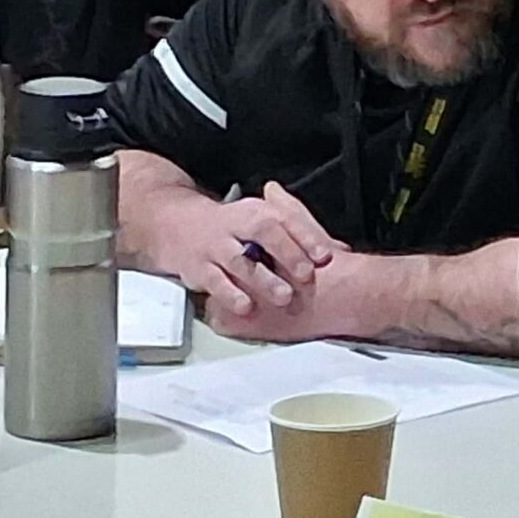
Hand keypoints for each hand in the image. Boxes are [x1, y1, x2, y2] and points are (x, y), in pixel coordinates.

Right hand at [171, 180, 341, 321]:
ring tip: (283, 296)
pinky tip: (246, 306)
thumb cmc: (232, 227)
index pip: (285, 218)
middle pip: (263, 232)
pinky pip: (215, 281)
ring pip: (240, 261)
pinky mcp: (199, 268)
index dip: (307, 236)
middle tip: (306, 276)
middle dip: (287, 254)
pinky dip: (231, 294)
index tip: (326, 255)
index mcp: (257, 210)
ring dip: (263, 280)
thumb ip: (299, 234)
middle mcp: (236, 224)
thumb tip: (340, 250)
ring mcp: (216, 246)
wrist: (178, 225)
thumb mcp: (263, 220)